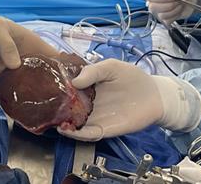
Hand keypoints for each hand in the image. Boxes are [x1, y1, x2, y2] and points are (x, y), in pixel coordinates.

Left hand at [0, 10, 59, 87]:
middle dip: (34, 89)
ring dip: (8, 90)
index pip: (52, 58)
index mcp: (30, 44)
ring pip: (17, 87)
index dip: (60, 71)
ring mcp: (8, 69)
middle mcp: (22, 58)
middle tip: (25, 94)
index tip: (62, 85)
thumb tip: (16, 66)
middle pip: (37, 78)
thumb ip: (6, 45)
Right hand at [57, 59, 200, 140]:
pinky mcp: (104, 129)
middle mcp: (88, 104)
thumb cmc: (132, 78)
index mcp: (88, 88)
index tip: (46, 89)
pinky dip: (78, 134)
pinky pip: (89, 134)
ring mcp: (96, 117)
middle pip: (68, 109)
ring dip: (65, 126)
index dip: (57, 91)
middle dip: (57, 111)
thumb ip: (93, 71)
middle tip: (46, 109)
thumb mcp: (111, 67)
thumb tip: (74, 81)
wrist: (154, 94)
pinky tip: (69, 130)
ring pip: (75, 124)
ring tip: (55, 122)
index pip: (68, 90)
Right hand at [144, 0, 198, 23]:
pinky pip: (167, 20)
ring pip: (161, 15)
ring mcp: (159, 10)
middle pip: (153, 7)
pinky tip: (179, 9)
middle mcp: (154, 0)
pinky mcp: (165, 18)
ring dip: (174, 9)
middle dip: (169, 4)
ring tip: (180, 3)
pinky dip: (176, 15)